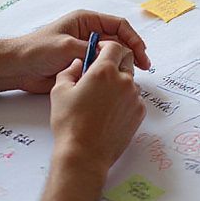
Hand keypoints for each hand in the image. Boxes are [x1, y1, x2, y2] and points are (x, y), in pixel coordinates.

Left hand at [0, 10, 150, 94]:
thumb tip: (113, 57)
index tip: (141, 54)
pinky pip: (102, 68)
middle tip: (143, 68)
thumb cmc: (38, 50)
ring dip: (122, 64)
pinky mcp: (83, 65)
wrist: (17, 68)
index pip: (118, 25)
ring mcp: (86, 49)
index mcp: (87, 21)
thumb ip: (92, 51)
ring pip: (112, 55)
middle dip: (132, 52)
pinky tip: (117, 82)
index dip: (133, 38)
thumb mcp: (67, 47)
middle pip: (119, 40)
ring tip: (131, 76)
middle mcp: (89, 33)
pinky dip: (111, 73)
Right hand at [49, 41, 144, 178]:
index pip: (114, 46)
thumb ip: (70, 70)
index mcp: (104, 71)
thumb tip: (78, 63)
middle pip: (126, 61)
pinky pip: (134, 98)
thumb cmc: (69, 123)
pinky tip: (110, 112)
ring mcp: (134, 97)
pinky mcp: (139, 112)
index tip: (99, 52)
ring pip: (130, 81)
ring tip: (102, 99)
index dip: (106, 47)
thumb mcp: (59, 91)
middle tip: (101, 75)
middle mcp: (124, 81)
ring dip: (119, 83)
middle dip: (115, 63)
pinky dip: (125, 100)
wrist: (84, 154)